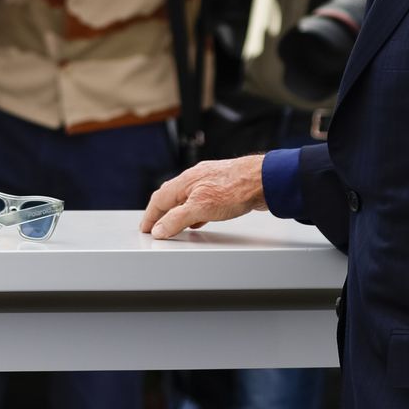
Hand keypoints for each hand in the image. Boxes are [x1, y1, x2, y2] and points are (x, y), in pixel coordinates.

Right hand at [141, 155, 267, 239]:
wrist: (263, 180)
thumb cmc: (234, 188)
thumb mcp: (200, 208)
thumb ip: (177, 219)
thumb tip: (159, 229)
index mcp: (184, 182)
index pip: (159, 199)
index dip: (150, 215)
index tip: (145, 228)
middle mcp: (194, 179)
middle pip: (170, 196)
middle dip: (160, 212)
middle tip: (154, 225)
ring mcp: (208, 182)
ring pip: (185, 198)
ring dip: (177, 212)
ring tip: (173, 225)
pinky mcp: (222, 188)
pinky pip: (200, 200)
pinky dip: (193, 211)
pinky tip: (199, 219)